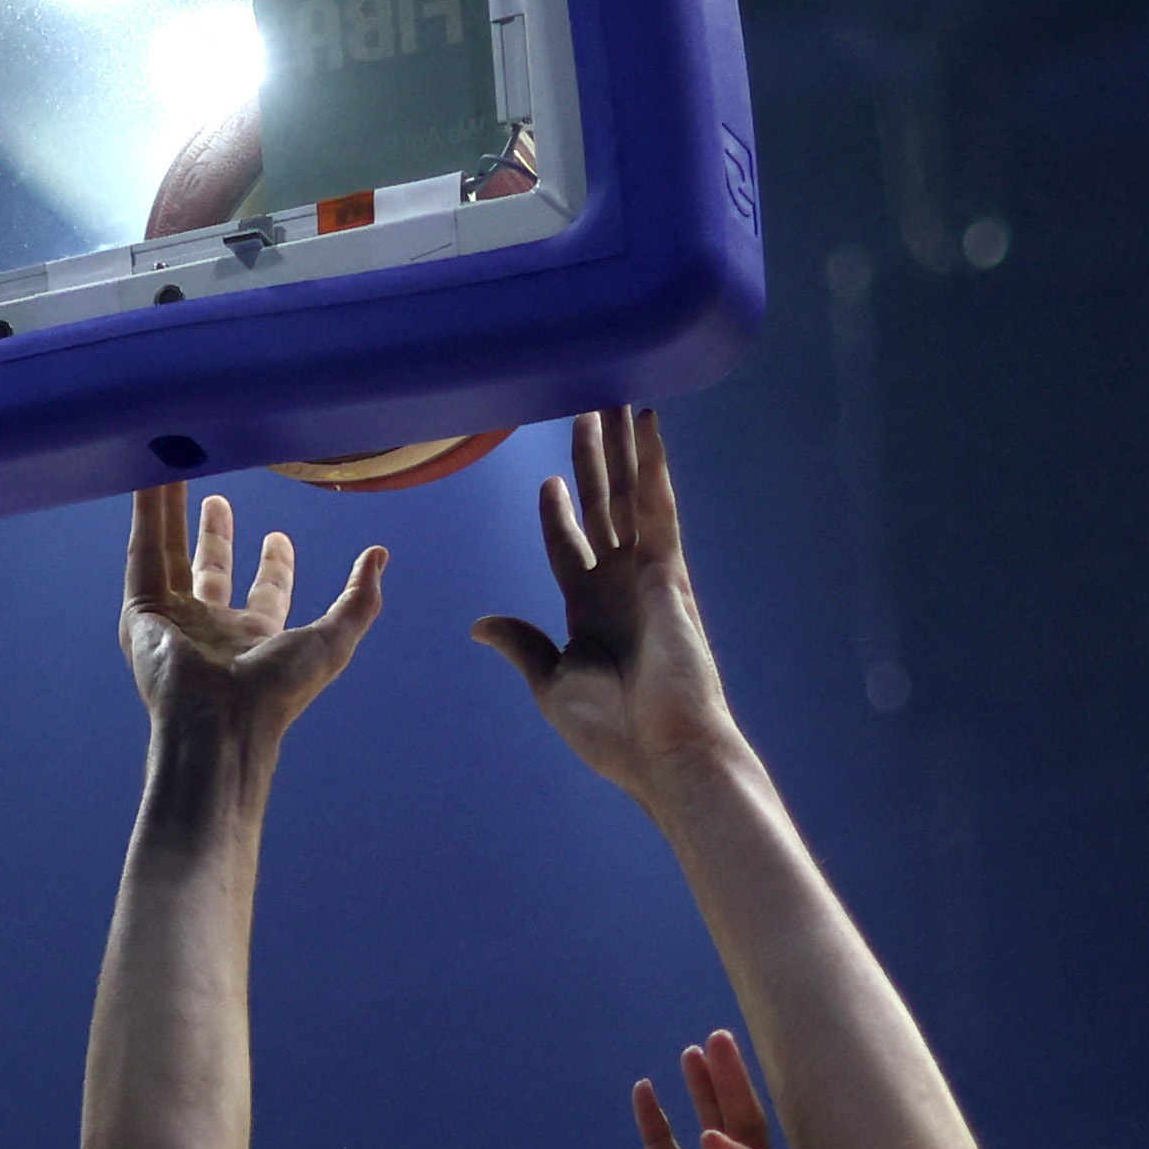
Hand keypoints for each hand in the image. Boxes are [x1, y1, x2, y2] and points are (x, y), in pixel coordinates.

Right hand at [121, 487, 384, 745]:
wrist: (219, 721)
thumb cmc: (277, 692)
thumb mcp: (332, 641)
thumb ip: (358, 600)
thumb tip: (379, 556)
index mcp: (257, 640)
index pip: (267, 594)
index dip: (275, 566)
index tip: (279, 536)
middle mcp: (214, 630)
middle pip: (214, 571)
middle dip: (215, 537)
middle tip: (217, 500)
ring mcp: (175, 621)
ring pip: (171, 555)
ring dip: (171, 515)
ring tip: (172, 474)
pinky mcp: (142, 612)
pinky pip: (143, 554)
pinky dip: (146, 516)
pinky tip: (149, 481)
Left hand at [471, 409, 742, 802]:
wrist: (663, 753)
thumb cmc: (613, 734)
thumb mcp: (551, 685)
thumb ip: (522, 646)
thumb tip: (479, 623)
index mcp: (590, 614)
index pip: (569, 549)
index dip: (557, 515)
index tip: (548, 483)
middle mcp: (620, 586)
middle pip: (602, 508)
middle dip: (592, 461)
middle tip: (583, 411)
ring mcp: (647, 574)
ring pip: (628, 493)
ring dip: (620, 445)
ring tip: (610, 395)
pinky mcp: (669, 570)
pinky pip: (657, 503)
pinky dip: (652, 460)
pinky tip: (645, 421)